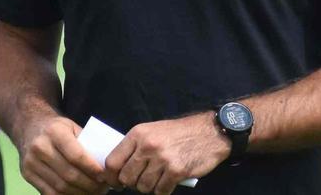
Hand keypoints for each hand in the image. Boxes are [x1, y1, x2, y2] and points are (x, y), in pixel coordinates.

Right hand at [18, 115, 108, 194]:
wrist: (29, 127)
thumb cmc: (57, 128)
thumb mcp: (71, 127)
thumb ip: (86, 143)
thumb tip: (107, 165)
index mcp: (55, 132)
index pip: (76, 155)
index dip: (92, 169)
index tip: (105, 175)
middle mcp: (40, 147)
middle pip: (69, 174)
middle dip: (90, 185)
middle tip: (103, 187)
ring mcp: (31, 162)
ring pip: (60, 187)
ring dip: (81, 193)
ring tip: (94, 192)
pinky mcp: (27, 174)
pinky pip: (49, 193)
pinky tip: (78, 194)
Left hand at [104, 113, 230, 194]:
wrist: (209, 132)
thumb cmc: (179, 133)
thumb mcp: (153, 131)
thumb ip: (136, 147)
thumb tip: (118, 169)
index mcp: (138, 134)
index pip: (113, 161)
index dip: (111, 177)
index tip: (115, 183)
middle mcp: (148, 146)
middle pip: (126, 178)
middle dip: (132, 184)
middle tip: (141, 181)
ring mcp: (162, 159)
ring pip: (143, 187)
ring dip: (149, 187)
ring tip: (157, 179)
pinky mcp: (176, 171)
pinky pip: (160, 191)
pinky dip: (163, 191)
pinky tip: (168, 183)